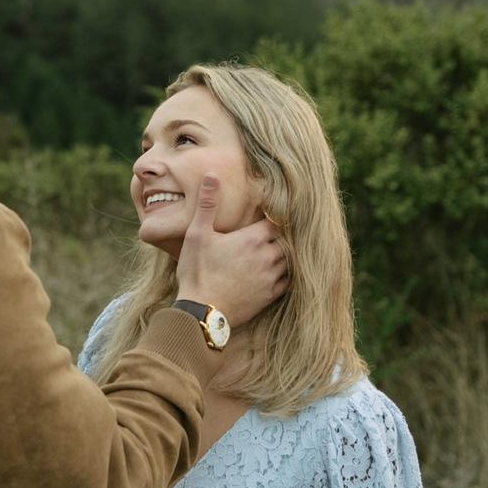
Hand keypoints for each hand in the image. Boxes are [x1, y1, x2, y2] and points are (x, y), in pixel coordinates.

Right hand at [174, 175, 288, 326]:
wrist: (201, 312)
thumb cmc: (197, 271)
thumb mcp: (197, 234)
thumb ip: (207, 204)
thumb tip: (212, 175)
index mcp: (252, 238)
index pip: (277, 219)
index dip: (277, 214)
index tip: (274, 209)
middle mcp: (268, 256)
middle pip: (287, 238)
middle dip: (282, 233)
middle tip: (278, 227)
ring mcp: (271, 278)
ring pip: (290, 259)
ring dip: (285, 252)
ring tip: (279, 247)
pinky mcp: (270, 296)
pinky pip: (289, 281)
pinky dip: (287, 273)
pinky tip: (280, 270)